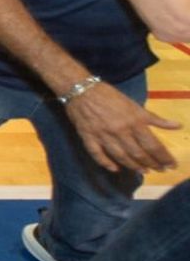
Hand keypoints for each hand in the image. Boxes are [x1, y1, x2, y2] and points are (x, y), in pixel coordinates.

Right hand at [65, 82, 179, 171]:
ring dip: (134, 166)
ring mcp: (103, 135)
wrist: (80, 89)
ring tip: (143, 171)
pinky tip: (115, 169)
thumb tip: (178, 126)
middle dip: (152, 164)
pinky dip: (106, 163)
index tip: (172, 165)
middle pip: (139, 153)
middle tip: (159, 169)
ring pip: (121, 156)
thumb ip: (155, 118)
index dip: (164, 157)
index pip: (153, 144)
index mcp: (133, 121)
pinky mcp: (88, 137)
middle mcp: (120, 130)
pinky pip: (98, 154)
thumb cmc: (110, 96)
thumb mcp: (134, 105)